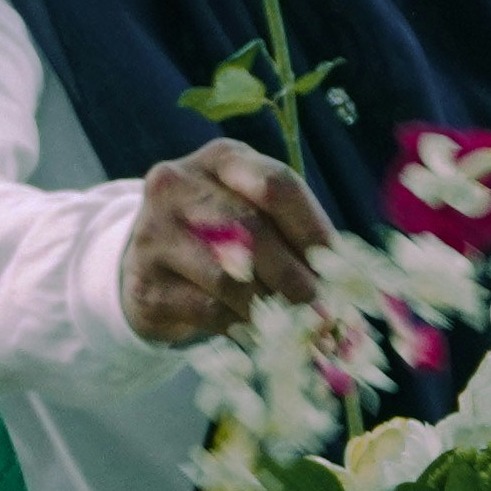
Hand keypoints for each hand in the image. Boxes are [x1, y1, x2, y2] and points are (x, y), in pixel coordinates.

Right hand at [117, 142, 330, 345]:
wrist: (150, 261)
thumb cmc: (221, 232)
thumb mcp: (254, 210)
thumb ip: (294, 232)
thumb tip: (345, 277)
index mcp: (219, 159)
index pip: (275, 184)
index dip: (313, 229)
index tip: (339, 267)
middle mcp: (177, 185)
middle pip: (251, 230)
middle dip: (294, 275)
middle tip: (323, 307)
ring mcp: (154, 233)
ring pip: (228, 277)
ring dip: (270, 306)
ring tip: (294, 324)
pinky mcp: (144, 283)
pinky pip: (207, 309)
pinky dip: (242, 325)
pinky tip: (258, 331)